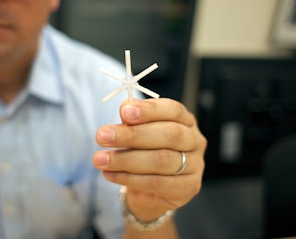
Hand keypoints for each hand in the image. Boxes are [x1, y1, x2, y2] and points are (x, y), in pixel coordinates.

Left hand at [93, 98, 206, 220]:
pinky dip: (129, 178)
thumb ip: (133, 119)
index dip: (149, 110)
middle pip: (169, 135)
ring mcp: (195, 166)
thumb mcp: (138, 131)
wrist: (151, 188)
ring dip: (126, 159)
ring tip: (100, 159)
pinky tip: (110, 174)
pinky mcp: (188, 188)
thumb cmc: (145, 151)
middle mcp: (194, 141)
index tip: (124, 112)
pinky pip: (156, 183)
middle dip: (133, 135)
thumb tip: (125, 108)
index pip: (172, 110)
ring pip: (161, 160)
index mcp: (185, 120)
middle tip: (102, 136)